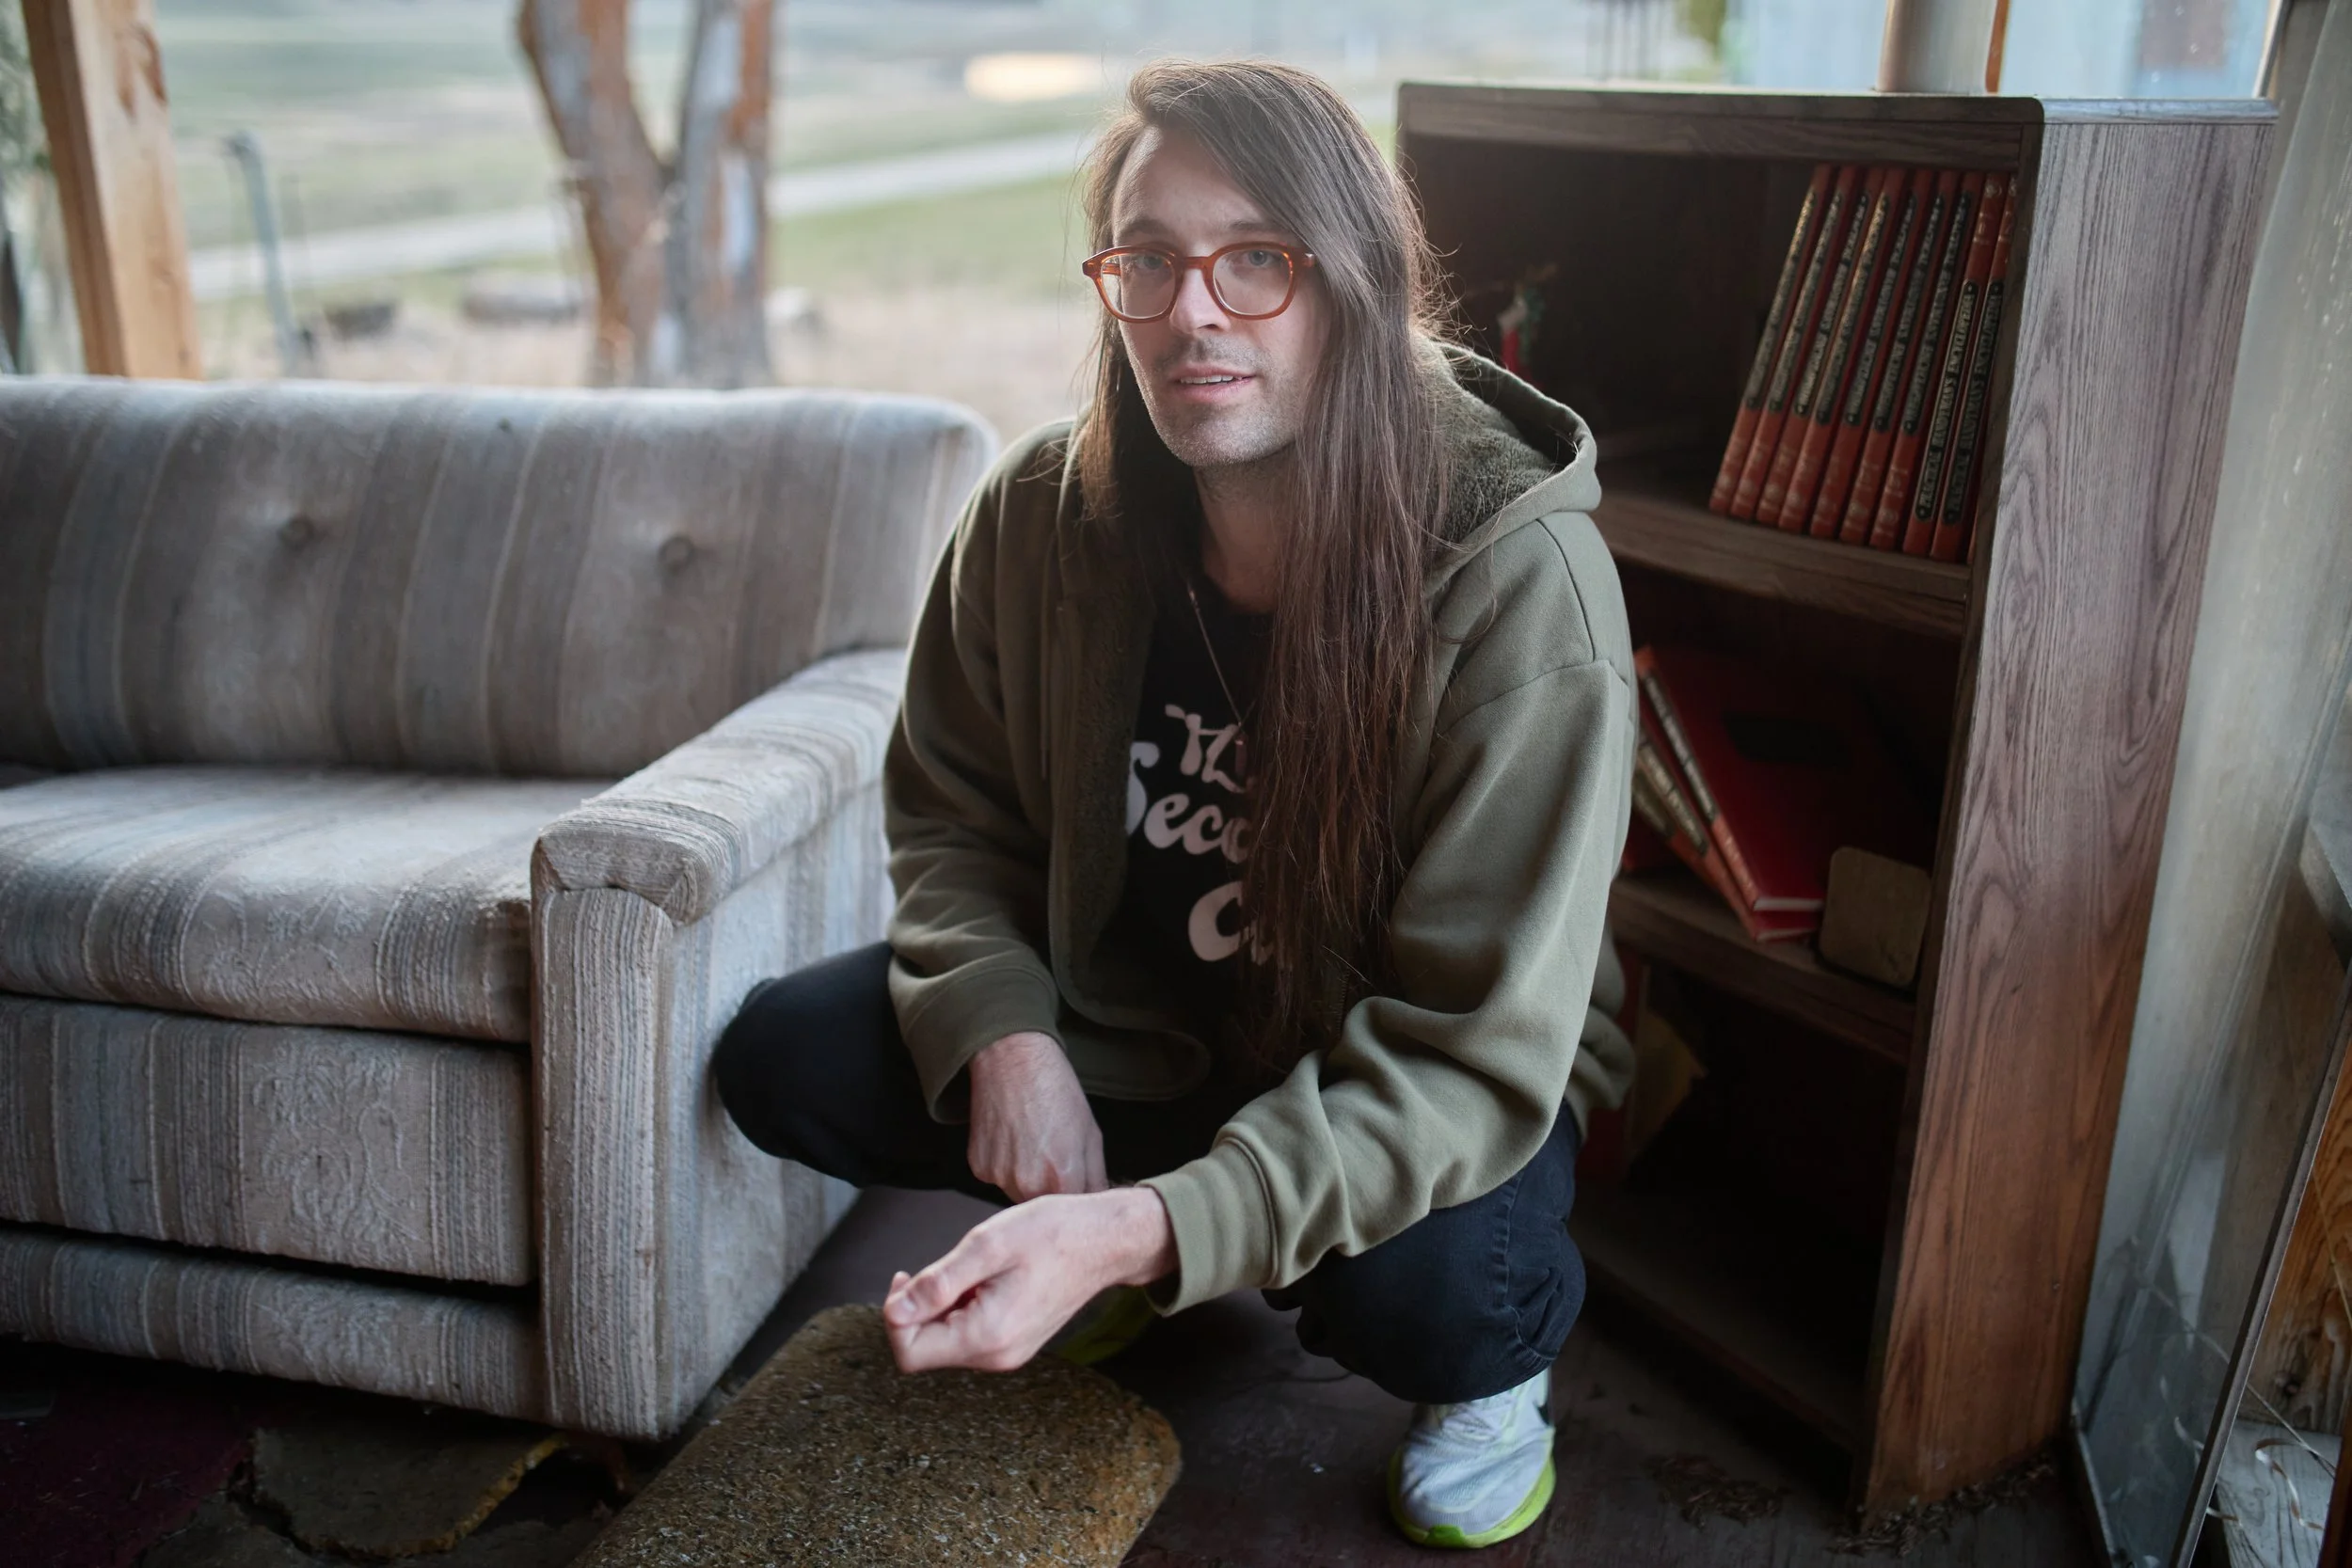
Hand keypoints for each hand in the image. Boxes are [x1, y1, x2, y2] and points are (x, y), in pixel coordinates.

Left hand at [883, 1186, 1176, 1372]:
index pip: (909, 1352)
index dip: (895, 1316)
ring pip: (946, 1342)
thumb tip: (896, 1309)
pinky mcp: (1015, 1342)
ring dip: (940, 1307)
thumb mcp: (987, 1245)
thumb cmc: (1053, 1234)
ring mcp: (1007, 1352)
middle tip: (936, 1267)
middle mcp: (996, 1356)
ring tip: (968, 1270)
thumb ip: (937, 1282)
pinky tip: (980, 1279)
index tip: (906, 1277)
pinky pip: (968, 1336)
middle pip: (925, 1350)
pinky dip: (960, 1309)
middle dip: (918, 1310)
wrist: (1105, 1240)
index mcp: (987, 1336)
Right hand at [967, 1031, 1105, 1202]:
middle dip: (1052, 1192)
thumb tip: (1097, 1205)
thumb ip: (1096, 1179)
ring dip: (1028, 1182)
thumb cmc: (1057, 1092)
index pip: (1075, 1211)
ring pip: (1020, 1196)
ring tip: (1032, 1144)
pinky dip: (1006, 1167)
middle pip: (1045, 1208)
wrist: (1014, 1060)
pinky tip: (1012, 1139)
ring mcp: (999, 1178)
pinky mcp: (978, 1168)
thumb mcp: (1091, 1134)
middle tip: (1053, 1157)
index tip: (1078, 1184)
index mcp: (1063, 1180)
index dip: (1079, 1198)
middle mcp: (1028, 1186)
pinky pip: (998, 1179)